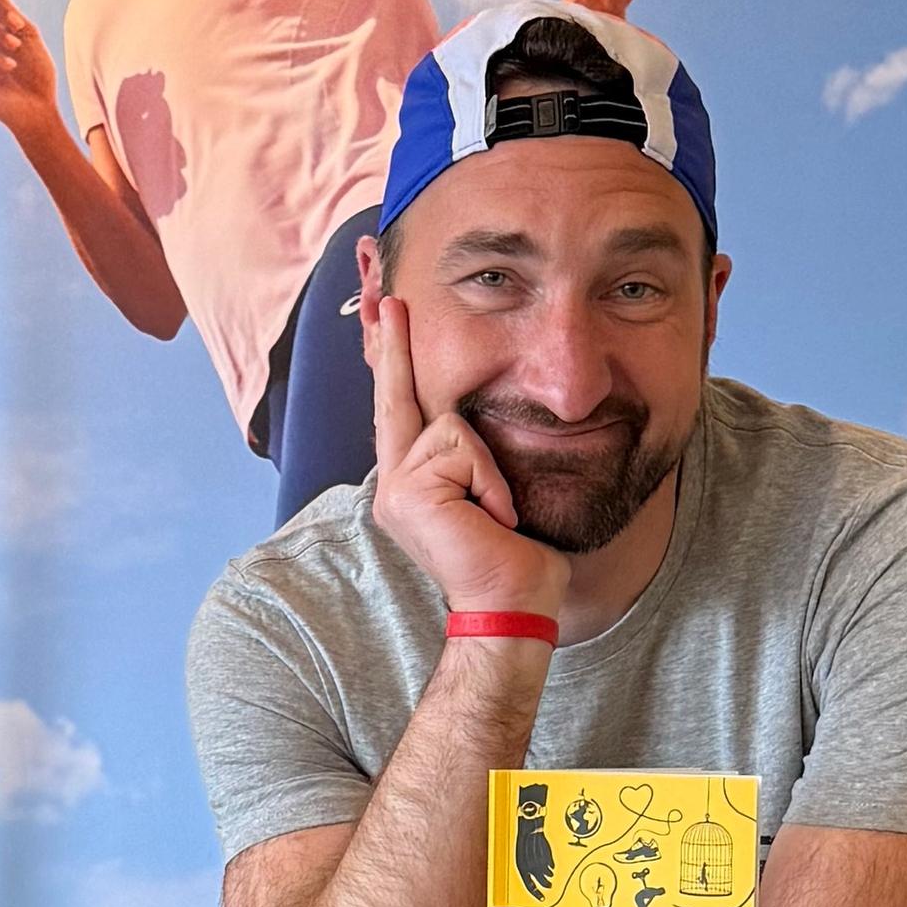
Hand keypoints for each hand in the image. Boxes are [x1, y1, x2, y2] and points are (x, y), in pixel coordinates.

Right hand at [366, 294, 563, 626]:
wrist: (512, 606)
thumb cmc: (517, 560)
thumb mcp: (497, 495)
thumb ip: (478, 461)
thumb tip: (483, 421)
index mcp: (414, 485)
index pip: (401, 412)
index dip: (392, 364)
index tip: (390, 317)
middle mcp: (394, 483)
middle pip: (399, 399)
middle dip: (393, 346)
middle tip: (392, 299)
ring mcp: (395, 488)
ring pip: (450, 423)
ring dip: (489, 466)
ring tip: (498, 512)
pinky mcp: (408, 491)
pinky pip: (461, 446)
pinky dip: (490, 479)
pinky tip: (494, 516)